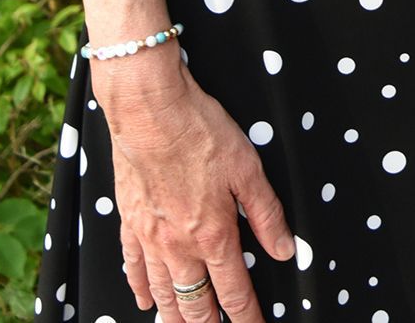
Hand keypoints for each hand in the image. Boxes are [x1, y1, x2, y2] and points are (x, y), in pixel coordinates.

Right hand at [103, 59, 293, 320]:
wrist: (150, 111)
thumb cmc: (200, 131)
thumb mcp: (248, 167)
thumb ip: (266, 213)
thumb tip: (284, 250)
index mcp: (214, 234)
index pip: (234, 291)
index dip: (247, 317)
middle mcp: (180, 246)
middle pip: (195, 304)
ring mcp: (151, 238)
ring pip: (164, 294)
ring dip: (176, 317)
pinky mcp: (130, 222)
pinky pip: (133, 268)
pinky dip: (140, 289)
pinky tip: (145, 301)